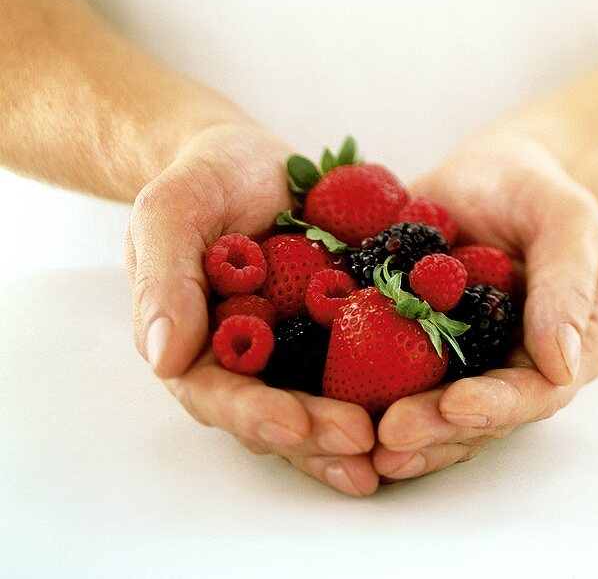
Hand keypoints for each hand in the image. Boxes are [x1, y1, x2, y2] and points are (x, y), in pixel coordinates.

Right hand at [124, 122, 377, 495]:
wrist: (254, 156)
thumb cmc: (203, 180)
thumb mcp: (172, 211)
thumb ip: (166, 278)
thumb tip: (163, 358)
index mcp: (197, 345)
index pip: (219, 395)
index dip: (255, 414)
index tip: (293, 424)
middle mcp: (250, 361)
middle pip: (280, 412)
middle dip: (317, 434)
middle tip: (360, 441)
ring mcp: (300, 347)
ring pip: (327, 400)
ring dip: (357, 426)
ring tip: (396, 445)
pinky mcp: (345, 325)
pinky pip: (373, 359)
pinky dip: (397, 380)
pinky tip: (429, 397)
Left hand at [372, 129, 597, 482]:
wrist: (488, 169)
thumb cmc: (535, 188)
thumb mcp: (565, 219)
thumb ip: (566, 284)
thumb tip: (564, 365)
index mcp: (562, 348)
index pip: (534, 393)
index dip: (494, 407)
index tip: (453, 406)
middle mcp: (511, 365)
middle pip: (477, 416)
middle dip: (435, 430)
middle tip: (389, 435)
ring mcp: (461, 359)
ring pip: (433, 409)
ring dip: (400, 428)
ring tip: (360, 438)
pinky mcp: (415, 341)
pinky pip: (389, 373)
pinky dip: (363, 390)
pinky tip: (331, 404)